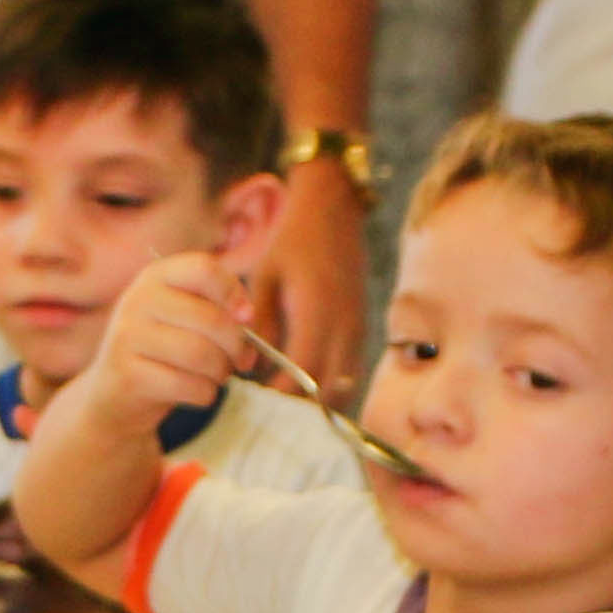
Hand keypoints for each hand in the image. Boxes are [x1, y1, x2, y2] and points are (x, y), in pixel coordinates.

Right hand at [73, 250, 258, 429]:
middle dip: (236, 345)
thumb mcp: (185, 319)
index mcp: (156, 277)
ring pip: (201, 354)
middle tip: (241, 360)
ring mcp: (128, 336)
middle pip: (210, 317)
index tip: (246, 317)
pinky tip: (199, 393)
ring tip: (217, 376)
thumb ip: (218, 311)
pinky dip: (205, 394)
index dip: (233, 292)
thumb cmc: (163, 352)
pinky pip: (187, 385)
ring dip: (221, 372)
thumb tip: (247, 318)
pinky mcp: (128, 374)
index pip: (204, 269)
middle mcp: (138, 300)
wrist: (115, 394)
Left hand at [259, 164, 371, 386]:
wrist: (333, 209)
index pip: (304, 374)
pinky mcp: (363, 325)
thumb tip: (249, 363)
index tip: (257, 397)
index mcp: (316, 313)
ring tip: (288, 393)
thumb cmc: (293, 240)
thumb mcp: (265, 276)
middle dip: (301, 403)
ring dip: (320, 397)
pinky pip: (353, 369)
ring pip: (347, 385)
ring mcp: (359, 327)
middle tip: (271, 402)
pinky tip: (309, 378)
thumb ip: (260, 321)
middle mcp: (344, 326)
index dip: (282, 394)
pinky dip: (334, 382)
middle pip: (330, 390)